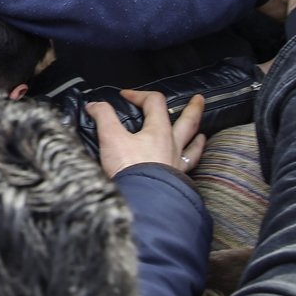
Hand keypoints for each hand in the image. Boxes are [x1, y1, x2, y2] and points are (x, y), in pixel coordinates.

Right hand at [88, 90, 205, 177]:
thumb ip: (103, 116)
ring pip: (192, 145)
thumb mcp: (110, 137)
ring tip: (201, 133)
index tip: (125, 96)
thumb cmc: (129, 168)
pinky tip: (189, 162)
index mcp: (158, 131)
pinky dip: (192, 160)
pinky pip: (189, 166)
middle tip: (199, 99)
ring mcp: (176, 163)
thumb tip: (95, 104)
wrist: (143, 201)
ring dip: (197, 136)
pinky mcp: (176, 180)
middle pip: (187, 121)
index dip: (139, 94)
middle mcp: (172, 145)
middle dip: (192, 108)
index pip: (154, 102)